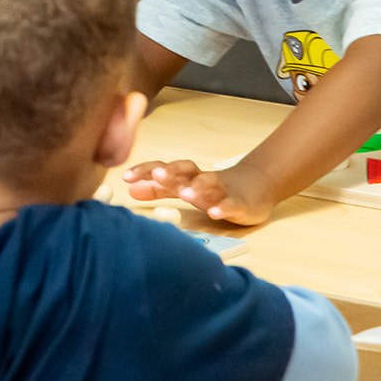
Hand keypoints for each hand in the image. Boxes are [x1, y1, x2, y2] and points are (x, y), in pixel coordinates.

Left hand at [122, 160, 276, 225]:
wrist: (254, 188)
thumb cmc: (213, 189)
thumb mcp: (184, 188)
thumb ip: (159, 190)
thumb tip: (131, 188)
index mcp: (186, 176)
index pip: (164, 168)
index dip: (146, 171)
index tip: (126, 176)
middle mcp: (202, 180)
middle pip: (187, 170)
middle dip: (172, 171)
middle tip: (157, 174)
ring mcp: (222, 191)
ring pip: (210, 185)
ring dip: (197, 188)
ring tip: (185, 193)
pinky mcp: (239, 204)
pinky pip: (231, 204)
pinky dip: (223, 207)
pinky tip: (214, 212)